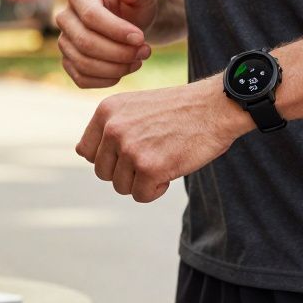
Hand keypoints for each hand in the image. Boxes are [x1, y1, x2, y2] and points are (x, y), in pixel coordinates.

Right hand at [55, 0, 158, 88]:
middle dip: (119, 52)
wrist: (132, 22)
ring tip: (139, 60)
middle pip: (85, 43)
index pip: (91, 16)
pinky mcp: (69, 62)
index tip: (141, 38)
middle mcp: (65, 18)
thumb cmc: (135, 5)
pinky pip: (82, 79)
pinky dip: (107, 80)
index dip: (117, 31)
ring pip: (84, 64)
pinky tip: (125, 69)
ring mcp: (64, 42)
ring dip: (116, 68)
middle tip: (145, 51)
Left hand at [77, 79, 251, 202]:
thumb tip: (85, 156)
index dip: (109, 159)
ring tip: (164, 160)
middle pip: (103, 172)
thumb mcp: (136, 107)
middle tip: (152, 158)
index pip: (87, 152)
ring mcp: (130, 149)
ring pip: (121, 186)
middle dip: (126, 172)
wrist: (217, 106)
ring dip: (142, 181)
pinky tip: (172, 169)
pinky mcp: (149, 168)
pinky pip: (141, 195)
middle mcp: (113, 128)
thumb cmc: (181, 109)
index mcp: (106, 111)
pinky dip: (157, 190)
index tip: (131, 154)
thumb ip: (112, 128)